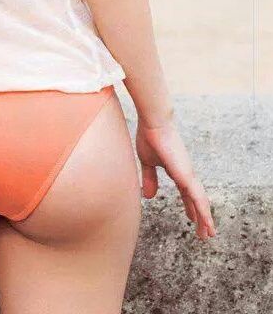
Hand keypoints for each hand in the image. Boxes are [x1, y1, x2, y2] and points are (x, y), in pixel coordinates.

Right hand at [135, 116, 216, 240]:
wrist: (154, 123)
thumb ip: (150, 179)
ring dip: (205, 219)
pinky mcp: (187, 176)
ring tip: (209, 234)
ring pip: (200, 202)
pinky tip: (207, 223)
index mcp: (176, 170)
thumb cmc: (149, 137)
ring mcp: (188, 175)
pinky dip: (204, 211)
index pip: (185, 192)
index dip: (189, 205)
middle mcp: (186, 174)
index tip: (192, 217)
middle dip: (200, 216)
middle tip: (205, 232)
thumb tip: (149, 196)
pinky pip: (198, 198)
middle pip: (196, 199)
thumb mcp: (147, 162)